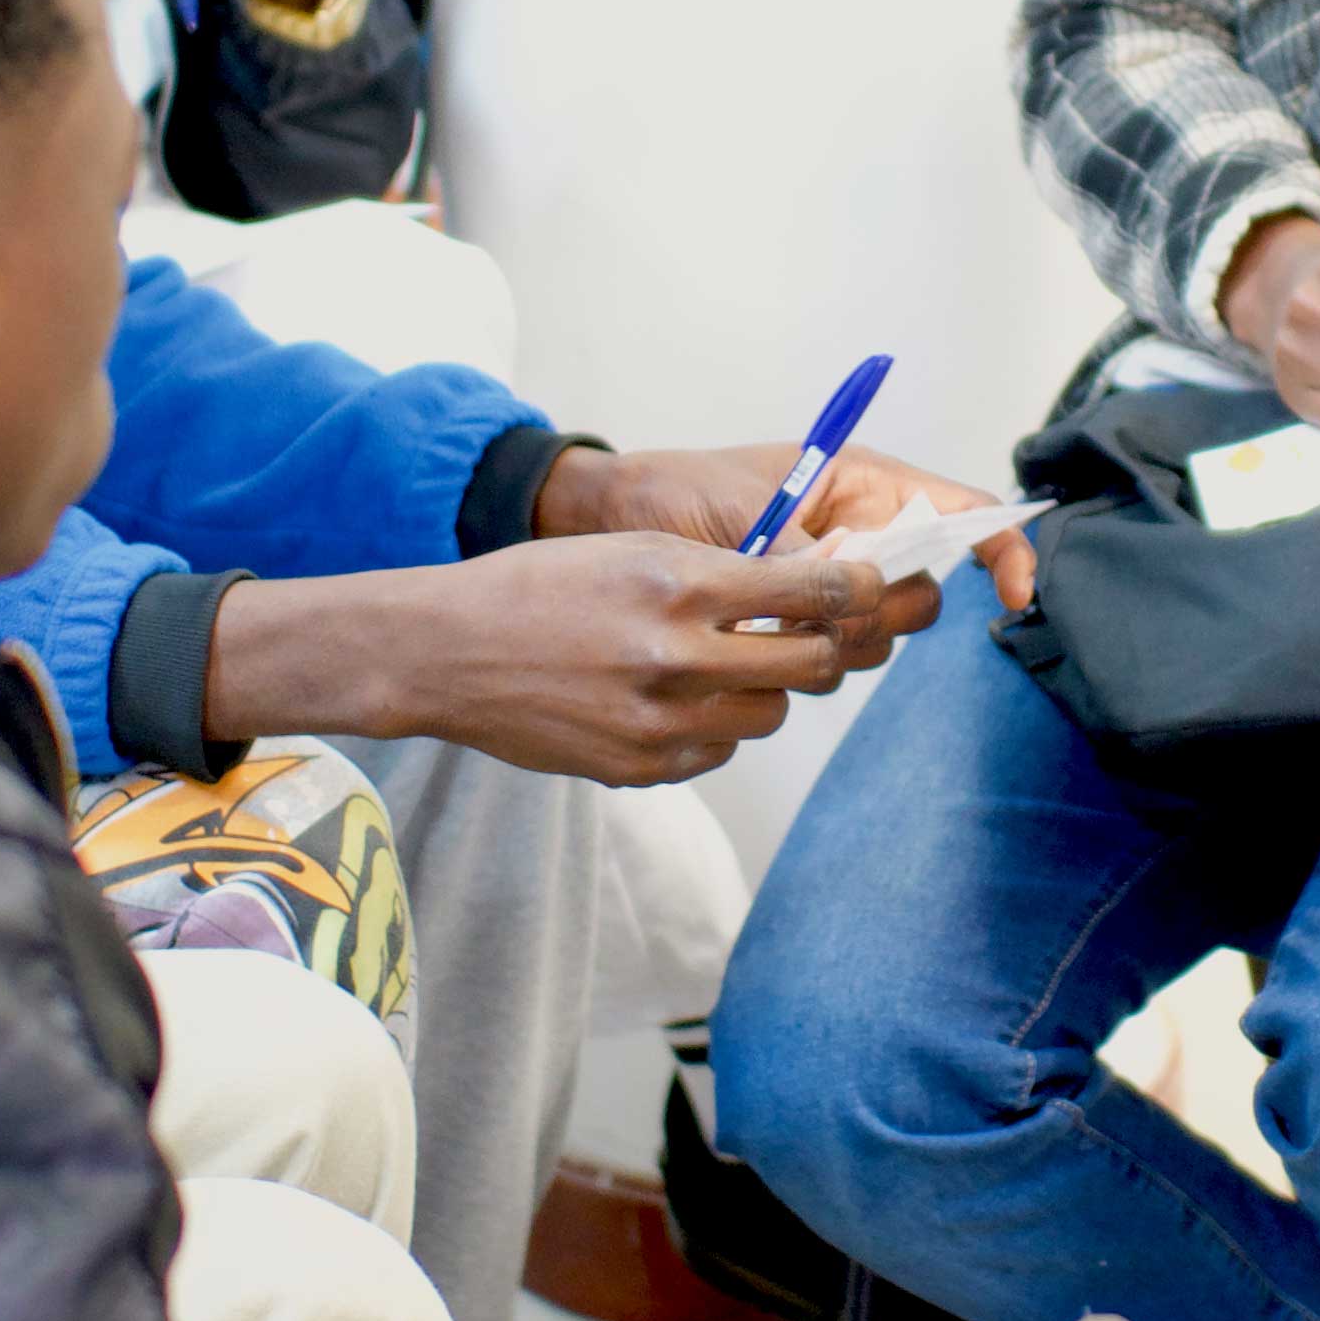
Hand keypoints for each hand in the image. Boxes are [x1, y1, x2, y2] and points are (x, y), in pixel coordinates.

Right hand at [200, 531, 901, 782]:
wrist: (448, 651)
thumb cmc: (542, 587)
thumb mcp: (636, 552)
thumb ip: (724, 573)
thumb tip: (815, 591)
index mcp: (682, 583)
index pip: (818, 594)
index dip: (861, 593)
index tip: (872, 591)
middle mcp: (678, 654)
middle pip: (814, 665)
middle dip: (826, 647)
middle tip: (816, 634)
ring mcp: (660, 721)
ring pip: (770, 715)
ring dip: (765, 691)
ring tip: (723, 665)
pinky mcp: (640, 768)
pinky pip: (718, 753)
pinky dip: (714, 728)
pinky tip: (672, 701)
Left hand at [541, 437, 1037, 619]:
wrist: (611, 523)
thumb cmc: (673, 490)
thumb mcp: (738, 508)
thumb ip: (798, 551)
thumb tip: (844, 594)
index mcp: (864, 485)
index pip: (962, 512)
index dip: (1002, 550)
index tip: (1015, 594)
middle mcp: (860, 537)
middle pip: (923, 594)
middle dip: (885, 615)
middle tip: (824, 614)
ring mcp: (832, 586)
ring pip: (878, 639)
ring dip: (836, 645)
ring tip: (766, 623)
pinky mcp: (800, 627)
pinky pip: (832, 663)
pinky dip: (803, 664)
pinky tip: (752, 646)